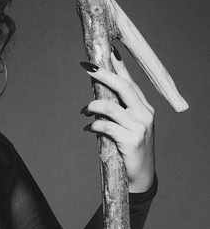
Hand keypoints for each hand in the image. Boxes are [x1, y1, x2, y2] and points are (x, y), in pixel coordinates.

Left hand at [80, 47, 155, 192]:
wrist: (140, 176)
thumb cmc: (129, 148)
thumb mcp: (126, 125)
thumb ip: (116, 110)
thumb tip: (95, 95)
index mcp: (144, 107)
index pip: (130, 81)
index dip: (118, 66)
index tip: (107, 52)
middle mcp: (144, 113)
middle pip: (123, 87)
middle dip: (104, 75)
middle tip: (88, 68)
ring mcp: (139, 127)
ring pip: (110, 107)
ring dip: (92, 107)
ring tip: (84, 112)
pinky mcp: (131, 140)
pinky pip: (106, 126)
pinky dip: (94, 126)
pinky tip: (89, 129)